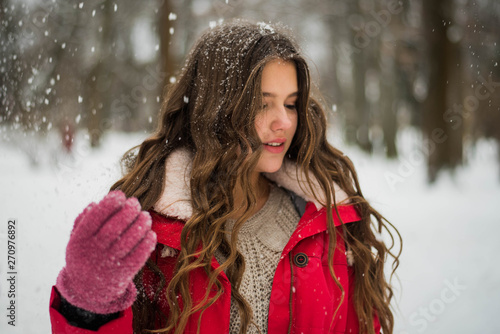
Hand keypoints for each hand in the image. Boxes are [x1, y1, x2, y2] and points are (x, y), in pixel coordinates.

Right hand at [56, 191, 156, 313]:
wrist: (88, 290)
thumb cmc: (86, 255)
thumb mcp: (76, 239)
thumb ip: (83, 221)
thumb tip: (95, 204)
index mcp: (80, 240)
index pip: (94, 219)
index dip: (109, 204)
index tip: (120, 195)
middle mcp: (94, 252)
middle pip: (114, 228)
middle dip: (128, 212)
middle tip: (135, 203)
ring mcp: (109, 264)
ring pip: (129, 241)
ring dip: (141, 225)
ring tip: (146, 216)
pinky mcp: (123, 273)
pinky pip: (139, 256)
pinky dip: (147, 243)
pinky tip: (150, 233)